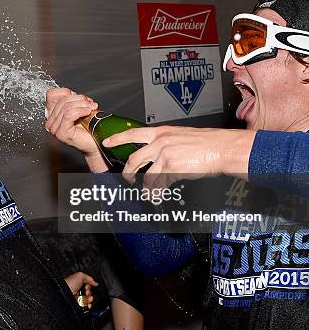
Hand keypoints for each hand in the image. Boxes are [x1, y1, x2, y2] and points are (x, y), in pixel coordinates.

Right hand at [45, 88, 107, 171]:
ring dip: (82, 105)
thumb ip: (71, 99)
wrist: (96, 143)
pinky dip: (80, 111)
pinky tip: (87, 112)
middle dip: (79, 99)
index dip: (66, 92)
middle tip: (90, 103)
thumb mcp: (78, 107)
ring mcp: (55, 129)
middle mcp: (50, 122)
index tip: (78, 97)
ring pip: (66, 107)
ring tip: (91, 108)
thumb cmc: (89, 127)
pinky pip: (69, 115)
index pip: (51, 94)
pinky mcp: (62, 133)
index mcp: (52, 114)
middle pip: (62, 100)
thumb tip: (70, 92)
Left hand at [64, 272, 97, 307]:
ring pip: (88, 301)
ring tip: (88, 298)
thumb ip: (89, 278)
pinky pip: (85, 307)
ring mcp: (78, 299)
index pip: (88, 287)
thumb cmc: (69, 283)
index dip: (89, 287)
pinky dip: (88, 306)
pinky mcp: (78, 305)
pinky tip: (88, 304)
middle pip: (89, 294)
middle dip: (90, 293)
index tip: (87, 286)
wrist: (64, 293)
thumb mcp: (80, 275)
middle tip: (86, 292)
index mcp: (78, 284)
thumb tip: (95, 283)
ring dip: (90, 300)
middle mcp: (78, 291)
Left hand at [103, 126, 255, 187]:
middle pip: (133, 159)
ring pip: (145, 176)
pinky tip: (159, 196)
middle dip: (128, 172)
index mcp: (161, 132)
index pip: (133, 133)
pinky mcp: (172, 168)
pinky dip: (158, 193)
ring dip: (146, 188)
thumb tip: (156, 156)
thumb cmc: (206, 143)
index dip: (118, 138)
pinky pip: (159, 184)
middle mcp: (160, 142)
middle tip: (127, 178)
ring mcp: (164, 155)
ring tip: (149, 194)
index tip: (107, 142)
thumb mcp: (181, 136)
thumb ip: (166, 143)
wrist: (222, 148)